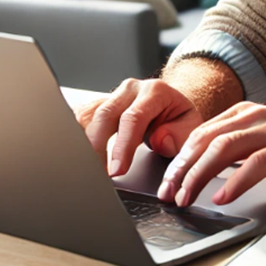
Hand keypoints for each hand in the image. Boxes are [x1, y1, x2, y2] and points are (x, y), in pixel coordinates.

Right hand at [75, 78, 203, 175]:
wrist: (170, 105)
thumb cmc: (178, 118)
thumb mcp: (190, 126)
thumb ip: (179, 134)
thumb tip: (159, 140)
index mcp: (155, 91)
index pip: (133, 118)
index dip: (122, 146)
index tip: (116, 171)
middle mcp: (130, 89)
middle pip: (104, 115)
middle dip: (96, 148)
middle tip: (97, 175)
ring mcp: (112, 94)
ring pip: (87, 116)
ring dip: (82, 143)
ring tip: (83, 169)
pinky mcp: (98, 104)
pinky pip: (80, 119)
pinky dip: (75, 137)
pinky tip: (75, 155)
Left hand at [156, 102, 265, 207]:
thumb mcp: (264, 140)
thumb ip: (237, 146)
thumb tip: (201, 169)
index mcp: (246, 112)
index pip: (201, 133)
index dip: (178, 158)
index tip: (166, 183)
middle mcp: (256, 116)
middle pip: (207, 140)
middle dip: (182, 169)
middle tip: (168, 194)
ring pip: (224, 148)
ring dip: (200, 175)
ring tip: (187, 198)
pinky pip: (256, 163)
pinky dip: (235, 181)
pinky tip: (222, 197)